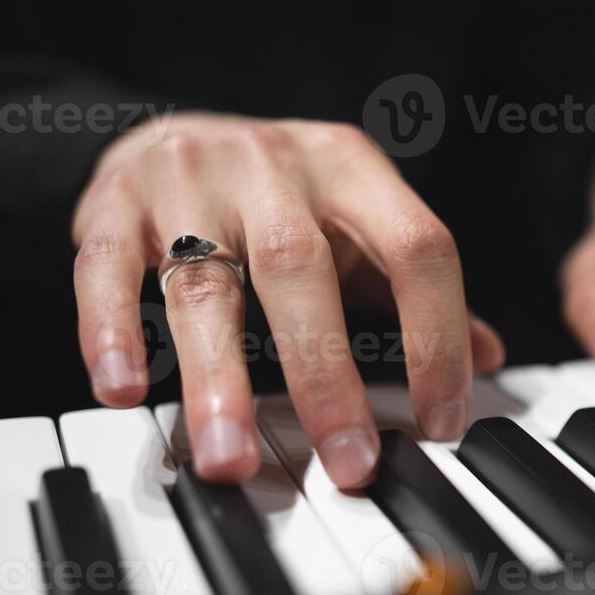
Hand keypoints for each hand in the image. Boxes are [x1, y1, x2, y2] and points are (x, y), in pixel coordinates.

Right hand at [72, 113, 503, 487]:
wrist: (168, 132)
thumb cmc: (278, 195)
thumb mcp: (356, 223)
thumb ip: (413, 290)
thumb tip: (487, 357)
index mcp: (351, 168)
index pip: (416, 246)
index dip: (438, 336)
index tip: (441, 423)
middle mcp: (274, 166)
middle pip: (303, 268)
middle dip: (326, 376)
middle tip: (345, 462)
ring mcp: (189, 179)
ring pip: (204, 281)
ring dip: (218, 377)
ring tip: (227, 458)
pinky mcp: (114, 202)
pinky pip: (108, 269)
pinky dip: (110, 330)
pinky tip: (124, 390)